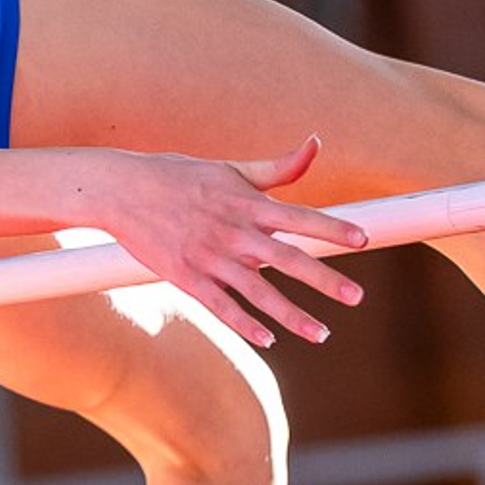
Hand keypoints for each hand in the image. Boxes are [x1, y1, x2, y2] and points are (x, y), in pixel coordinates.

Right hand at [79, 138, 368, 348]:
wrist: (122, 190)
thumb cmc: (179, 176)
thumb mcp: (231, 167)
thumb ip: (278, 167)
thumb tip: (316, 144)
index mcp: (246, 203)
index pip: (299, 216)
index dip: (331, 228)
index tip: (362, 240)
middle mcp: (233, 232)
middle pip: (286, 259)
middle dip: (323, 279)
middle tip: (355, 297)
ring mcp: (209, 257)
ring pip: (258, 292)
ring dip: (291, 315)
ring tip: (321, 333)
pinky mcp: (186, 277)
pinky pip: (220, 306)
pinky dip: (244, 324)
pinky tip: (268, 339)